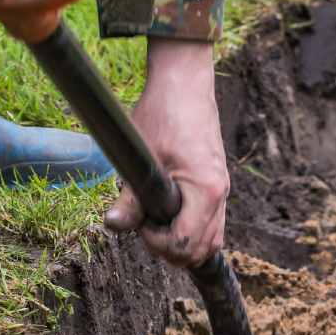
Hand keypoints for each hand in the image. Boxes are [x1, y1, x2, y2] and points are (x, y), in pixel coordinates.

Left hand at [104, 39, 228, 266]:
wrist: (184, 84)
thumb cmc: (163, 114)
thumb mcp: (142, 158)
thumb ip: (131, 197)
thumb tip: (113, 224)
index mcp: (206, 190)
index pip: (186, 244)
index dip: (158, 243)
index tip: (140, 222)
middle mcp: (220, 195)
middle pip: (202, 250)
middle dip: (170, 248)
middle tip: (145, 226)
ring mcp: (222, 190)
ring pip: (211, 240)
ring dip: (183, 243)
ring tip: (155, 223)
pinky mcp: (217, 184)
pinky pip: (212, 223)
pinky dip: (192, 230)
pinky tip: (168, 216)